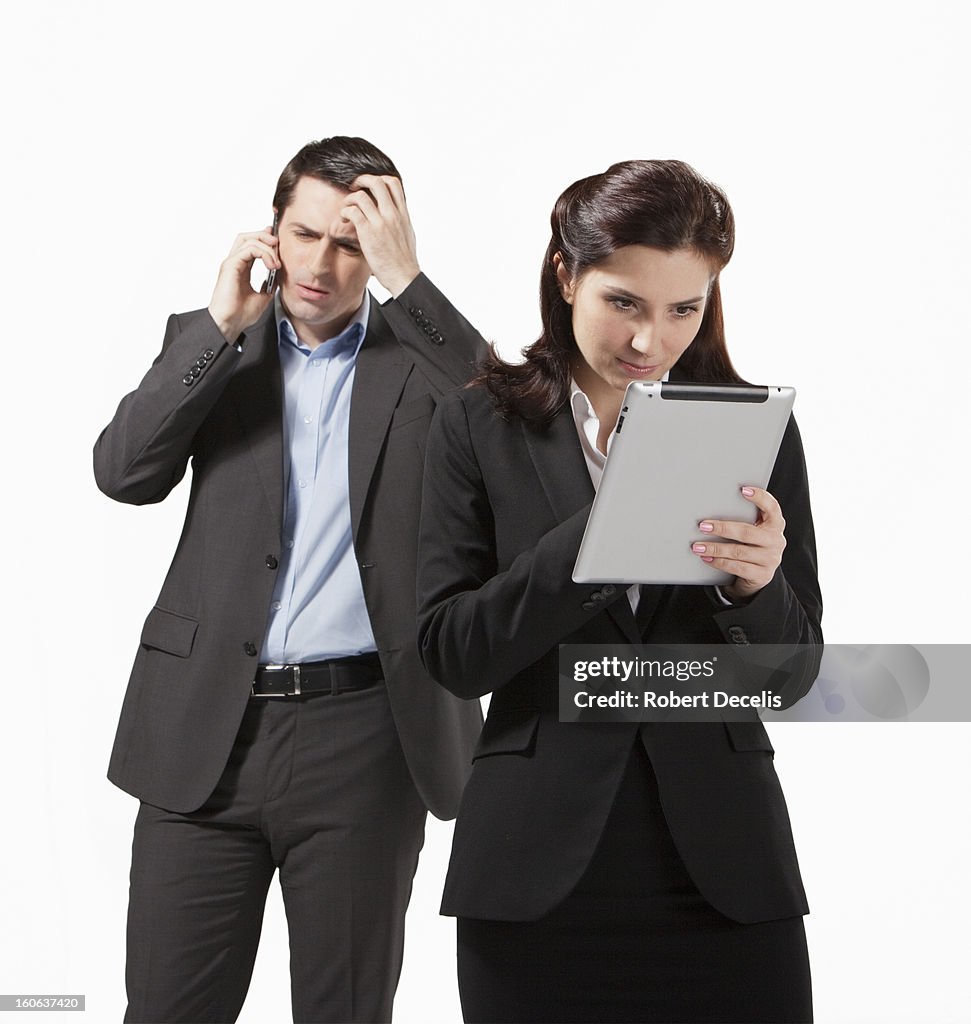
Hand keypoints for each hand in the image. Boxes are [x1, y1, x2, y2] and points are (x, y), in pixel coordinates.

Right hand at [207, 228, 279, 341]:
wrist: (230, 323)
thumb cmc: (240, 314)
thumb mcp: (263, 297)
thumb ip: (269, 284)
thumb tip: (278, 277)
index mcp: (241, 268)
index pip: (251, 245)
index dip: (264, 239)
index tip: (278, 242)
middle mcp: (235, 263)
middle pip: (247, 237)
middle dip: (265, 236)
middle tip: (278, 244)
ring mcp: (231, 263)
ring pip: (248, 239)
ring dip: (266, 246)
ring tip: (276, 262)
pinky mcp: (231, 265)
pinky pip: (249, 249)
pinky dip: (263, 253)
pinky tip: (272, 265)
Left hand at [340, 174, 419, 296]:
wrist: (404, 277)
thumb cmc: (405, 261)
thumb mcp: (408, 235)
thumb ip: (400, 221)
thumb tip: (396, 214)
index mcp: (403, 214)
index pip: (393, 183)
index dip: (379, 179)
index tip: (370, 186)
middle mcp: (392, 214)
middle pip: (376, 182)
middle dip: (361, 180)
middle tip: (354, 188)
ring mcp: (380, 223)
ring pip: (360, 196)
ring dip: (349, 199)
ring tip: (347, 208)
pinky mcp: (368, 233)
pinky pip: (352, 212)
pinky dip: (345, 212)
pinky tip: (344, 220)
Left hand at [692, 486, 785, 601]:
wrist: (758, 575)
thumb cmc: (750, 545)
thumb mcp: (752, 531)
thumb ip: (742, 519)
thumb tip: (713, 508)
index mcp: (775, 524)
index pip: (772, 507)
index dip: (760, 498)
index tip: (743, 490)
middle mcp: (775, 540)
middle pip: (747, 532)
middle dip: (722, 528)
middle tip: (703, 526)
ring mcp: (770, 559)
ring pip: (739, 551)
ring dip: (715, 548)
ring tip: (698, 546)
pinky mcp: (762, 575)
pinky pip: (737, 567)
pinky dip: (719, 562)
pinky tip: (707, 558)